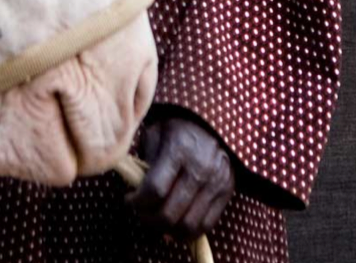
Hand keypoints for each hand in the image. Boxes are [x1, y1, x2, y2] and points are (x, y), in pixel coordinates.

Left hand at [126, 115, 235, 240]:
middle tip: (141, 213)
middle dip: (149, 219)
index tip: (128, 200)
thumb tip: (135, 189)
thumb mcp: (155, 133)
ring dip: (168, 230)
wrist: (212, 124)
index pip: (155, 188)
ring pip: (188, 225)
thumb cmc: (176, 129)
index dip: (136, 201)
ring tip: (157, 220)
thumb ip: (144, 159)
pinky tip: (175, 224)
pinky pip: (206, 224)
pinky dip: (188, 232)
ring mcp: (216, 182)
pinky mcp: (227, 192)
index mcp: (179, 148)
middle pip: (170, 212)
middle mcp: (200, 167)